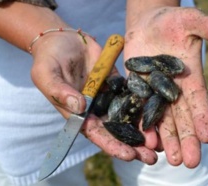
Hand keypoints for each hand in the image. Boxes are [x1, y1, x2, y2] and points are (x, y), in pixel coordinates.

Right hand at [31, 32, 157, 163]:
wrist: (63, 39)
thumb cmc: (49, 59)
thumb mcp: (46, 74)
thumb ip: (60, 91)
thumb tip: (80, 107)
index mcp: (78, 113)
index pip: (96, 134)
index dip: (112, 145)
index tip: (129, 154)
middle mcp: (95, 109)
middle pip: (116, 130)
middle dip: (133, 145)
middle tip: (151, 158)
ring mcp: (108, 96)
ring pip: (128, 116)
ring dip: (143, 129)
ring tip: (160, 141)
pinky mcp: (117, 83)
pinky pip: (132, 94)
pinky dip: (145, 105)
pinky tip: (160, 113)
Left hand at [124, 7, 207, 166]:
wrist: (147, 25)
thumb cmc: (172, 21)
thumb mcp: (190, 21)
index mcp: (190, 78)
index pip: (199, 101)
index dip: (203, 118)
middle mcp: (174, 90)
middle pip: (181, 118)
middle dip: (186, 139)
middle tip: (189, 162)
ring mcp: (154, 92)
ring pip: (162, 120)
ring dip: (166, 140)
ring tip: (170, 159)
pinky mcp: (137, 91)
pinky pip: (139, 111)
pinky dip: (142, 126)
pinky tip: (145, 142)